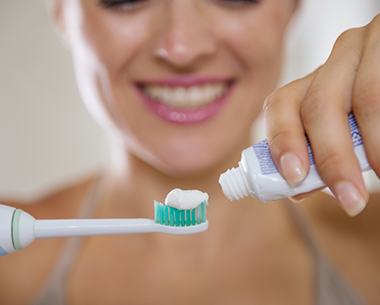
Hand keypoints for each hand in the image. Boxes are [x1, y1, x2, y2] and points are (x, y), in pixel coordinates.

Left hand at [263, 14, 379, 215]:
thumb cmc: (374, 114)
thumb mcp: (347, 126)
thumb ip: (322, 152)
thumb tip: (296, 188)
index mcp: (315, 79)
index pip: (281, 103)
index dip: (283, 141)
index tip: (294, 178)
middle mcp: (337, 57)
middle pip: (319, 105)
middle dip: (332, 158)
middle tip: (350, 198)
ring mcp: (369, 45)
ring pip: (364, 97)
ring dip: (374, 147)